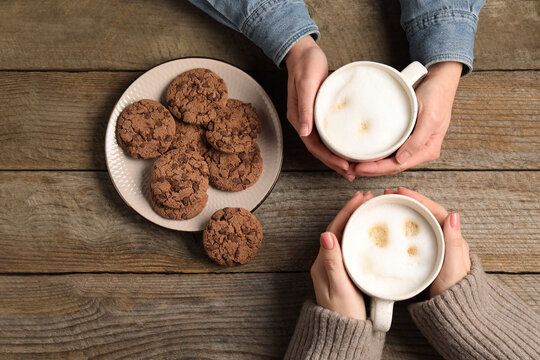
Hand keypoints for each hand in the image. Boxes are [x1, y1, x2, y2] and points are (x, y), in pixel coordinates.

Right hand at [285, 36, 353, 179]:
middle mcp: (304, 122)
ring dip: (337, 157)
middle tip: (351, 173)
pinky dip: (338, 144)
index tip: (344, 165)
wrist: (303, 52)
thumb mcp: (307, 84)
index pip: (314, 146)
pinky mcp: (319, 113)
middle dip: (335, 163)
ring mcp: (311, 119)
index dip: (329, 158)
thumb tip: (304, 131)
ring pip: (324, 144)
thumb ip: (305, 108)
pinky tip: (348, 147)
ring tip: (352, 167)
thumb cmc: (305, 65)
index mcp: (298, 119)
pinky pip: (328, 134)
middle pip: (320, 150)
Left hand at [310, 191, 373, 319]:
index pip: (334, 229)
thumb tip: (325, 235)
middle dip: (352, 212)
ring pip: (345, 236)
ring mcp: (335, 266)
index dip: (347, 212)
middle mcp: (327, 261)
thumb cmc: (343, 314)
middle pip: (339, 229)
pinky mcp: (344, 272)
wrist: (342, 335)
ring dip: (356, 220)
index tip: (359, 198)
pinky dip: (359, 234)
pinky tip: (368, 231)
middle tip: (369, 198)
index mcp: (323, 262)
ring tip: (369, 208)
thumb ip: (333, 263)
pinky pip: (350, 246)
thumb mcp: (339, 288)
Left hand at [354, 62, 462, 176]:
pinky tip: (364, 155)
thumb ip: (418, 140)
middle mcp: (419, 150)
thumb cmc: (437, 96)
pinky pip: (389, 151)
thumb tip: (403, 159)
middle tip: (350, 169)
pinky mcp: (405, 138)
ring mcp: (412, 145)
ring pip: (389, 161)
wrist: (439, 81)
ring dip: (372, 165)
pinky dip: (376, 155)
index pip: (398, 166)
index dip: (377, 169)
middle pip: (391, 167)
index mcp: (427, 150)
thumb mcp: (430, 117)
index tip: (360, 168)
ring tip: (353, 165)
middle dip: (371, 170)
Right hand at [383, 187, 470, 297]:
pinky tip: (392, 228)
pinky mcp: (426, 257)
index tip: (400, 191)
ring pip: (418, 224)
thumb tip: (454, 215)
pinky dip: (403, 228)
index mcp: (452, 237)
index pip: (434, 210)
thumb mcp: (453, 266)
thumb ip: (453, 242)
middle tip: (388, 195)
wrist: (454, 312)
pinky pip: (413, 236)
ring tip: (388, 206)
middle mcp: (444, 240)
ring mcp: (435, 248)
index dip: (417, 198)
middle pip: (424, 213)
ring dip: (404, 212)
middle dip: (407, 201)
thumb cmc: (455, 291)